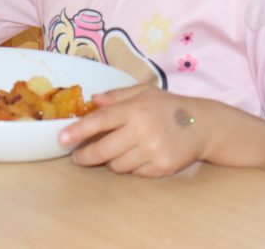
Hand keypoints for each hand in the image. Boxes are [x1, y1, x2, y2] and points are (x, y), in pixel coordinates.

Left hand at [58, 85, 207, 176]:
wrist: (203, 125)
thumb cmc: (168, 106)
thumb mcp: (144, 92)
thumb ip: (117, 95)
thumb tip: (93, 101)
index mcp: (136, 109)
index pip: (101, 121)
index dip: (78, 131)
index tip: (61, 139)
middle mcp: (143, 130)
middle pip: (103, 150)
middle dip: (85, 155)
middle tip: (77, 157)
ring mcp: (153, 151)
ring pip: (117, 165)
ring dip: (110, 161)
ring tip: (115, 150)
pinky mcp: (162, 167)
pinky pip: (134, 173)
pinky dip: (130, 167)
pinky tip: (137, 156)